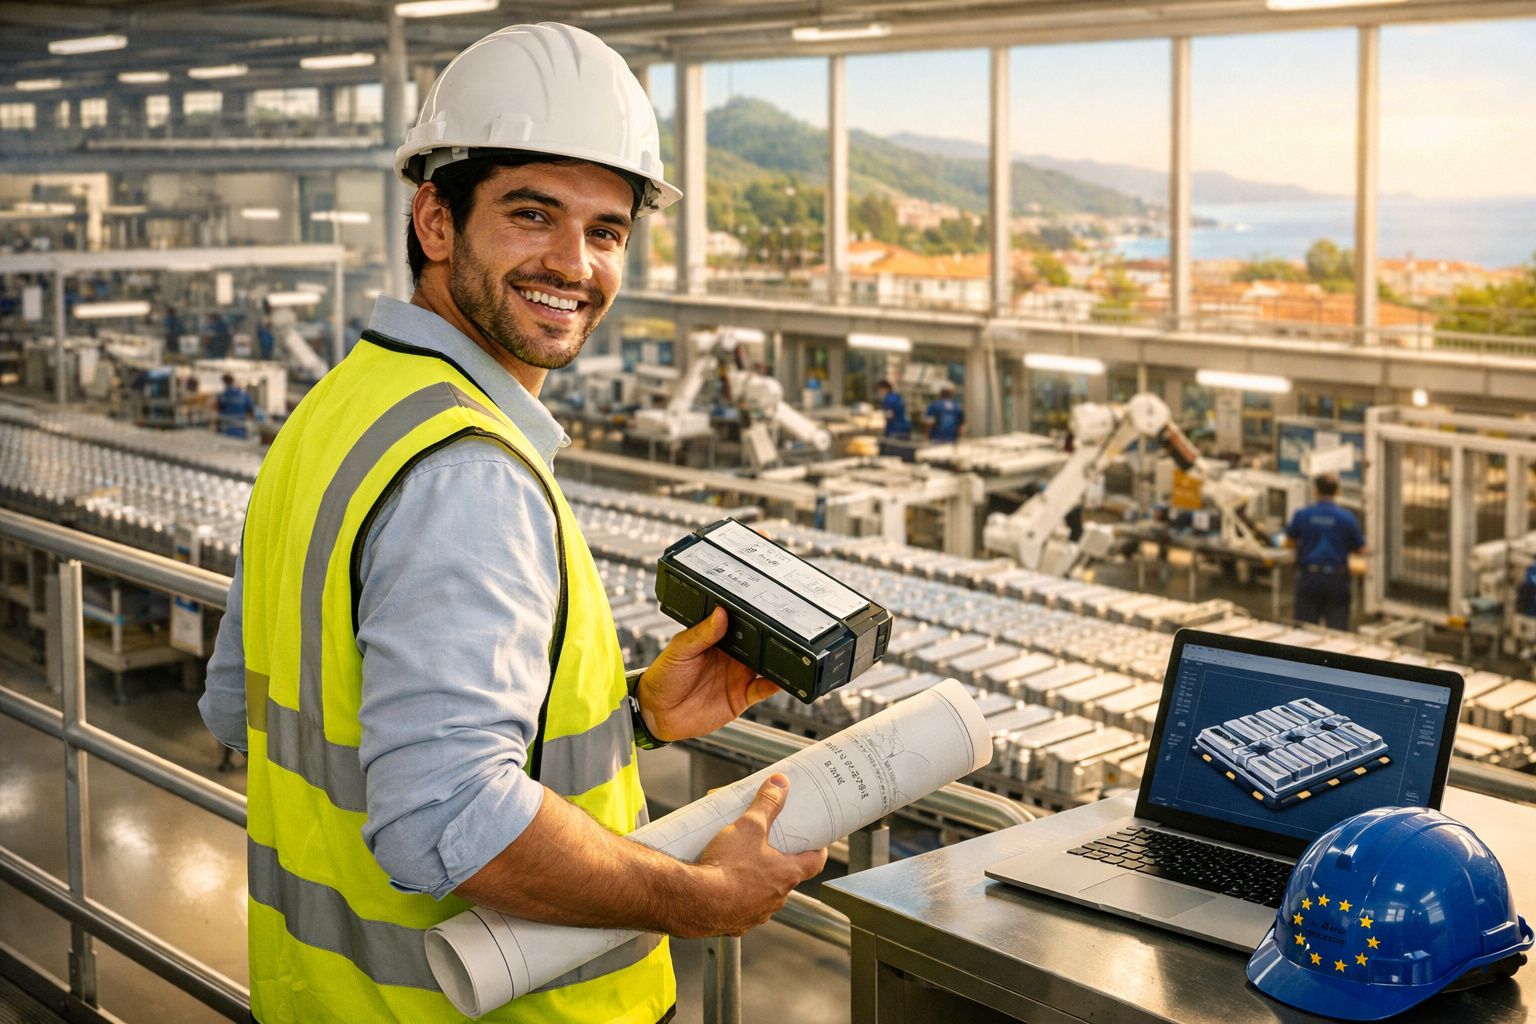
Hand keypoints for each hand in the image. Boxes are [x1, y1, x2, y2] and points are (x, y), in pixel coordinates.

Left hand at [637, 607, 778, 741]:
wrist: (657, 713)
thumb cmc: (663, 678)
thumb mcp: (679, 649)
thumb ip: (701, 634)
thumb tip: (720, 614)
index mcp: (716, 640)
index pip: (738, 625)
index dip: (751, 618)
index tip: (764, 609)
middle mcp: (731, 657)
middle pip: (756, 644)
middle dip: (770, 637)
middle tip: (784, 628)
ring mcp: (738, 676)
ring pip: (765, 665)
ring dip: (777, 660)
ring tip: (790, 652)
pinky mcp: (741, 697)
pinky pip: (764, 690)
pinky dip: (777, 685)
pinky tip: (784, 679)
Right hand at [682, 775, 827, 937]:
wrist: (695, 901)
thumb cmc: (726, 867)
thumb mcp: (749, 826)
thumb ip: (766, 804)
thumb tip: (779, 784)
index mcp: (787, 874)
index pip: (815, 863)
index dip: (817, 851)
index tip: (816, 843)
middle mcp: (776, 898)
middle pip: (786, 877)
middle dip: (778, 862)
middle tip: (766, 846)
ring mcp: (756, 913)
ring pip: (763, 894)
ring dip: (755, 881)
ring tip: (738, 864)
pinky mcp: (736, 923)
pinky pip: (741, 908)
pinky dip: (735, 897)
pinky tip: (721, 885)